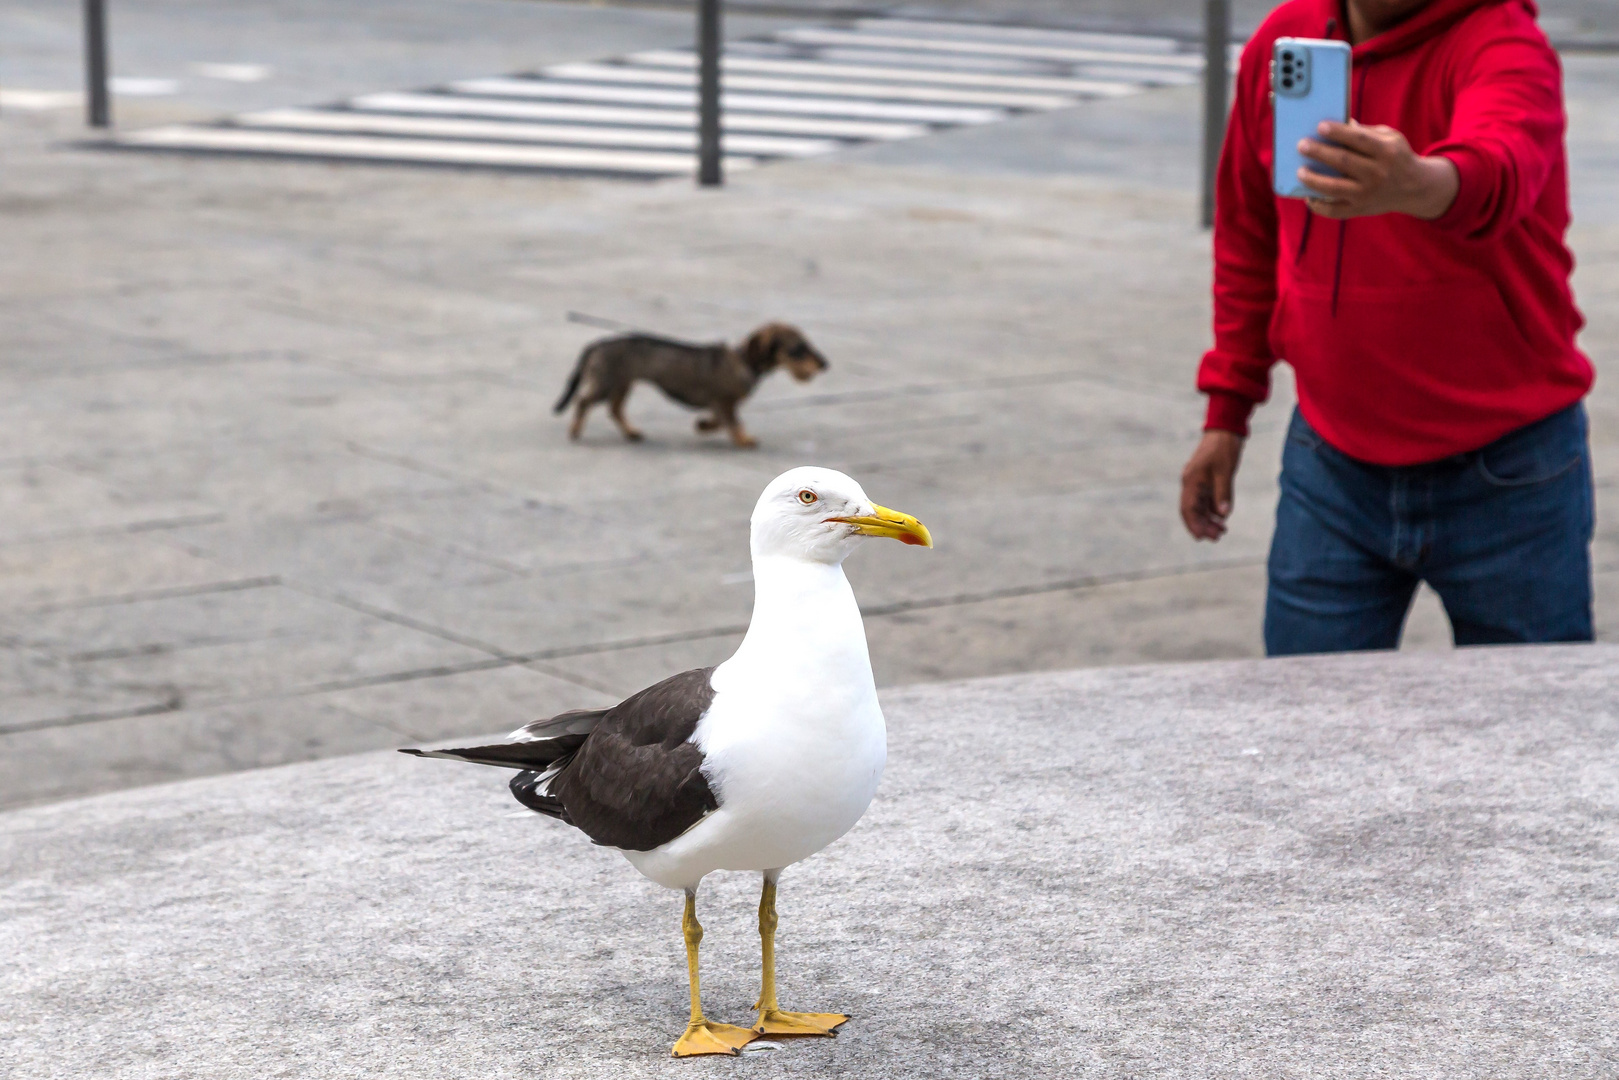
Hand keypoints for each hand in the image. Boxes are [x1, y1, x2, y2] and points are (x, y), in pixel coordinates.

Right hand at [1180, 430, 1244, 541]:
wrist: (1225, 430)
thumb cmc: (1224, 449)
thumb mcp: (1225, 471)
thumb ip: (1223, 493)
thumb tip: (1223, 515)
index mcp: (1192, 480)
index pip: (1188, 508)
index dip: (1194, 524)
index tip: (1201, 537)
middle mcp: (1191, 483)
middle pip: (1192, 510)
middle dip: (1202, 525)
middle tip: (1218, 537)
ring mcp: (1197, 482)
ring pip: (1198, 507)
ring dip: (1208, 520)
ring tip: (1222, 531)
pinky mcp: (1205, 481)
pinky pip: (1205, 500)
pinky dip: (1212, 511)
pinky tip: (1222, 517)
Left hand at [1297, 120, 1458, 219]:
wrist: (1414, 187)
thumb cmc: (1396, 156)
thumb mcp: (1390, 138)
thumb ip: (1365, 132)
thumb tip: (1338, 124)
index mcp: (1387, 151)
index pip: (1359, 139)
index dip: (1339, 132)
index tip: (1320, 126)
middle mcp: (1378, 173)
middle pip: (1344, 162)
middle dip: (1320, 153)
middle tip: (1301, 145)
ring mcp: (1368, 194)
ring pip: (1335, 188)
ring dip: (1314, 180)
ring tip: (1299, 171)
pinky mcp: (1360, 209)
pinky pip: (1335, 210)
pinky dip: (1318, 206)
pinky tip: (1307, 197)